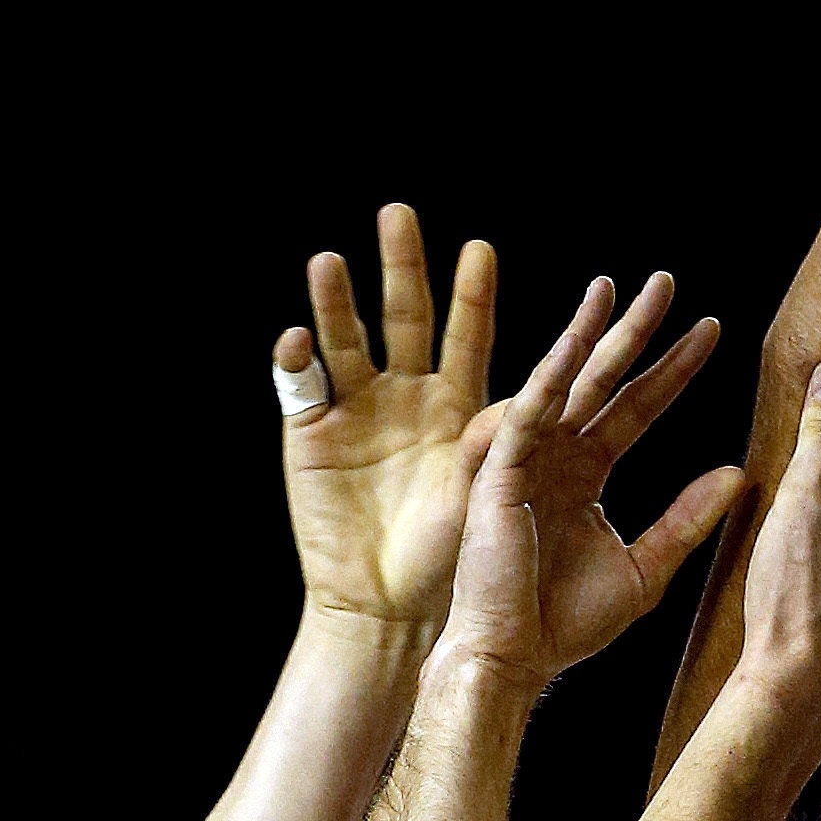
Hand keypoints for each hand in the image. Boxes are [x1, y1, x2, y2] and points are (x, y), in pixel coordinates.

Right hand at [274, 205, 501, 639]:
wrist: (387, 606)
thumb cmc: (446, 557)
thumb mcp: (479, 496)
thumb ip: (494, 446)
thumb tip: (523, 399)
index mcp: (456, 406)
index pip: (467, 335)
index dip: (472, 294)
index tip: (480, 250)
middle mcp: (406, 396)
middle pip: (403, 317)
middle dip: (401, 267)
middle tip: (398, 214)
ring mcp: (356, 410)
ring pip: (344, 339)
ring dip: (335, 301)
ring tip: (329, 261)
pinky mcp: (310, 433)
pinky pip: (300, 385)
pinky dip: (296, 359)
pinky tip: (298, 339)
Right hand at [440, 274, 745, 684]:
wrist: (513, 657)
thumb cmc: (566, 624)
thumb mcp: (646, 568)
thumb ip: (687, 520)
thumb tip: (739, 474)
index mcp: (586, 476)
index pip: (637, 408)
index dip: (673, 370)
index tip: (711, 330)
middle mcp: (557, 457)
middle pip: (604, 379)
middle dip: (635, 331)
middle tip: (666, 281)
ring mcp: (526, 459)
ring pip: (563, 380)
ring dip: (588, 332)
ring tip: (616, 287)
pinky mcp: (499, 471)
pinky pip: (528, 412)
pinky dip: (550, 374)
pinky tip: (575, 341)